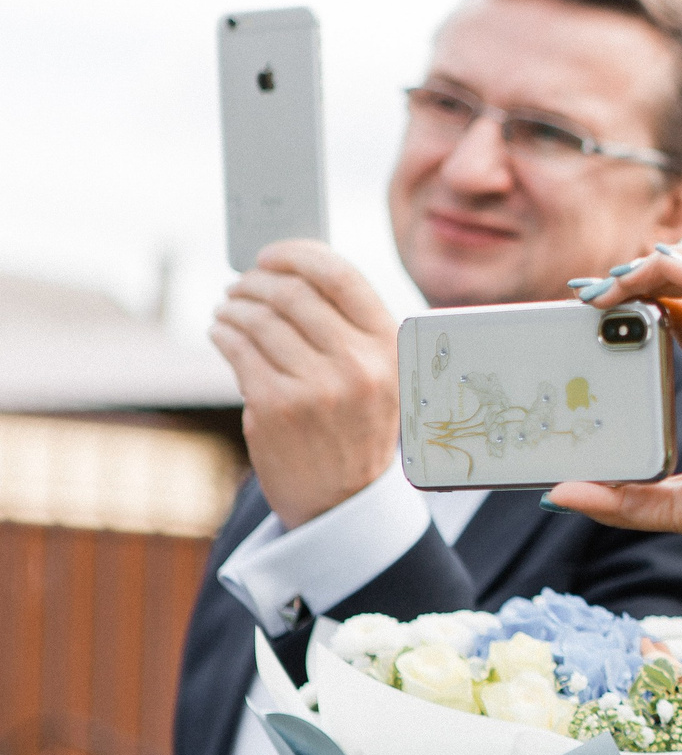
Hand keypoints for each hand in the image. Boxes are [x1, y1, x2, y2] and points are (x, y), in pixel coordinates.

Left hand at [207, 240, 400, 527]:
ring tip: (227, 309)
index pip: (340, 275)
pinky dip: (221, 332)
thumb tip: (290, 272)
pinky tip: (221, 332)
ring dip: (233, 306)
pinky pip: (237, 350)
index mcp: (388, 348)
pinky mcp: (275, 409)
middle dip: (255, 281)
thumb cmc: (355, 427)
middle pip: (291, 293)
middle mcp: (357, 365)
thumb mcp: (376, 376)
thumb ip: (348, 328)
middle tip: (241, 284)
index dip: (296, 254)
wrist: (343, 501)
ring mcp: (316, 388)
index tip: (271, 254)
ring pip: (258, 319)